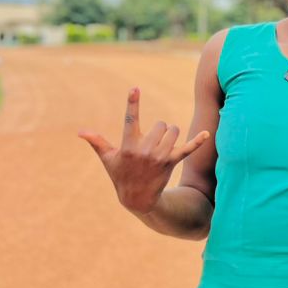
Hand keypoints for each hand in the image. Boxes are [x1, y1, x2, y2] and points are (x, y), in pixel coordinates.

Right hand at [79, 87, 209, 214]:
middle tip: (151, 143)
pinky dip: (197, 141)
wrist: (137, 199)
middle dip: (159, 130)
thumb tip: (80, 131)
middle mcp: (144, 150)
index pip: (130, 119)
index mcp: (128, 146)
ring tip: (163, 145)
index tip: (135, 88)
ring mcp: (159, 157)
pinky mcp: (171, 163)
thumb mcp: (108, 159)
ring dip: (171, 134)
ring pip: (173, 131)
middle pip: (160, 124)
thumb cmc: (121, 174)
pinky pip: (187, 148)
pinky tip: (207, 134)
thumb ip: (97, 142)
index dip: (132, 103)